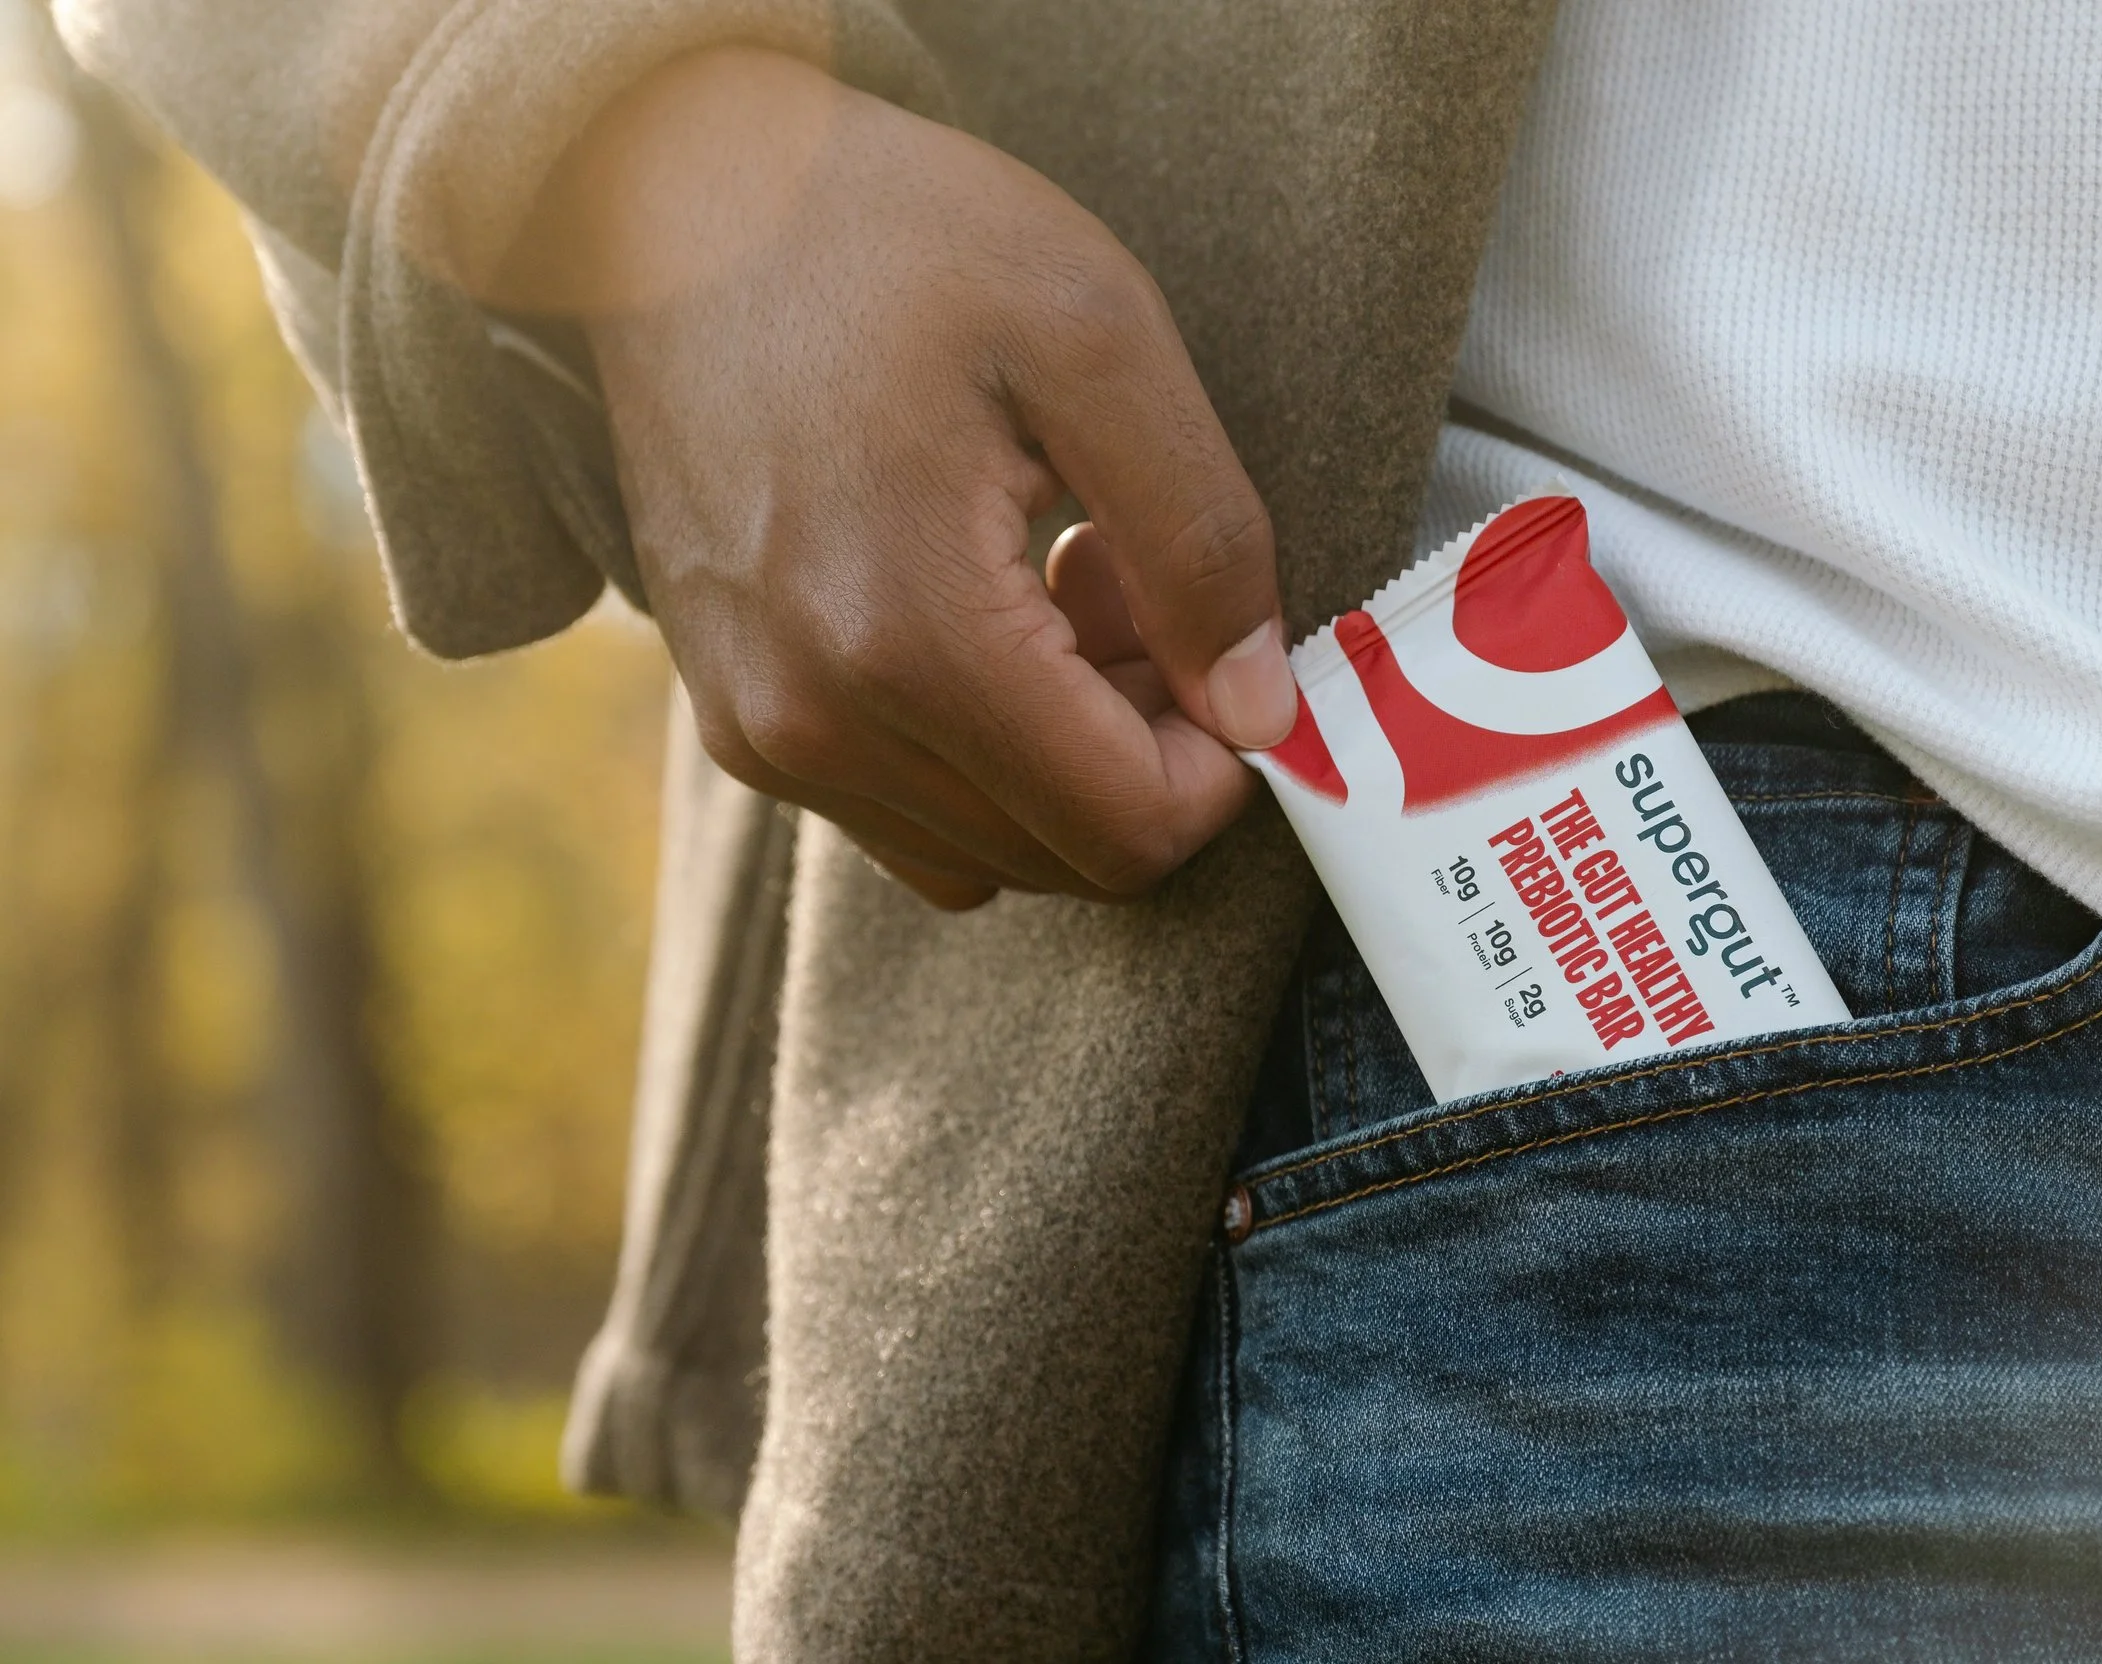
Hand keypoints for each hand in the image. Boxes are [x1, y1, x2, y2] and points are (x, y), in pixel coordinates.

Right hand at [500, 49, 1297, 907]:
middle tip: (1129, 574)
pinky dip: (975, 750)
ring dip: (1061, 749)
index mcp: (911, 637)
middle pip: (1062, 856)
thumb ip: (1202, 541)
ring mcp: (758, 732)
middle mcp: (814, 722)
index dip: (1220, 765)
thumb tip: (1259, 713)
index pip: (1126, 831)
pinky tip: (976, 606)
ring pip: (986, 849)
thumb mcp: (1099, 340)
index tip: (1220, 638)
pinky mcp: (733, 717)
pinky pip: (902, 812)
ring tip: (1051, 571)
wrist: (668, 194)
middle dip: (1141, 744)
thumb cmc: (890, 238)